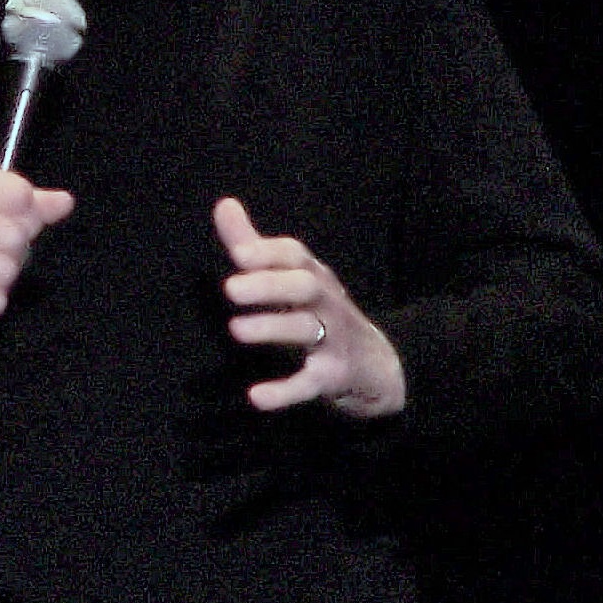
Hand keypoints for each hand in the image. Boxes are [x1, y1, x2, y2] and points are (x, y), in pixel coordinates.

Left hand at [213, 197, 405, 417]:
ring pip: (306, 330)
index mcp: (313, 276)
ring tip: (235, 330)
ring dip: (272, 328)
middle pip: (304, 286)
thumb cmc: (321, 313)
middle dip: (269, 286)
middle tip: (229, 289)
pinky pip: (310, 383)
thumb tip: (223, 204)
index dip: (268, 252)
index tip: (237, 253)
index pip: (295, 255)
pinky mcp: (333, 377)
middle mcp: (326, 302)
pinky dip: (285, 391)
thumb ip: (253, 246)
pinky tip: (256, 398)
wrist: (380, 366)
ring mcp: (333, 340)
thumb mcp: (292, 278)